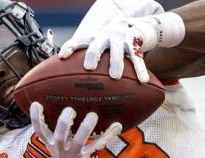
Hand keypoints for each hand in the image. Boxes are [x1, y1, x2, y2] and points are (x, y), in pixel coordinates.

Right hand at [29, 102, 121, 157]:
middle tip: (70, 110)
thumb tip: (59, 101)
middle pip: (59, 136)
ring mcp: (74, 155)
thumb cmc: (67, 153)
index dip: (36, 118)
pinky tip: (117, 126)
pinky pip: (99, 146)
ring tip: (92, 115)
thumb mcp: (57, 144)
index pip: (40, 131)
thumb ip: (57, 128)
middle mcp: (61, 149)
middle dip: (64, 123)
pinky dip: (108, 135)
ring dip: (85, 128)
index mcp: (51, 143)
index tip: (37, 103)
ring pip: (79, 141)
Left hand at [59, 12, 184, 83]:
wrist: (132, 27)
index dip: (69, 48)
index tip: (62, 56)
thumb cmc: (109, 44)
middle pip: (96, 45)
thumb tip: (70, 83)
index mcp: (94, 38)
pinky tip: (142, 80)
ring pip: (117, 52)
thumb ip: (88, 60)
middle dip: (92, 55)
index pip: (78, 41)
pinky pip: (138, 59)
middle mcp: (105, 37)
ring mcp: (120, 39)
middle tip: (89, 67)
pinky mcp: (135, 43)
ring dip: (115, 63)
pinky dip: (140, 70)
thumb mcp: (98, 46)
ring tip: (115, 76)